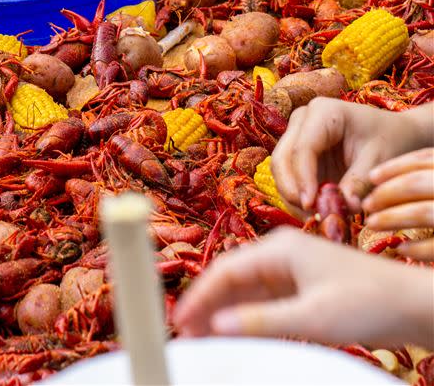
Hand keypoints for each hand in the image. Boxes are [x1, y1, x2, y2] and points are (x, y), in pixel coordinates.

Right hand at [173, 228, 433, 348]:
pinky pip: (262, 305)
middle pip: (230, 280)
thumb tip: (214, 327)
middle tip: (184, 335)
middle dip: (206, 307)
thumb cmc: (368, 302)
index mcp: (279, 249)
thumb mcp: (313, 316)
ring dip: (223, 316)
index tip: (177, 321)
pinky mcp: (300, 291)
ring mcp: (290, 273)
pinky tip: (233, 337)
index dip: (198, 296)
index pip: (225, 269)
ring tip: (200, 339)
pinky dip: (246, 320)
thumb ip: (262, 321)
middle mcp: (280, 255)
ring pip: (244, 294)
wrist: (414, 305)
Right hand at [271, 99, 429, 211]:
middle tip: (311, 216)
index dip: (302, 179)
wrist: (392, 133)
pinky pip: (287, 177)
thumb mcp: (379, 160)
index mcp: (324, 112)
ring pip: (279, 170)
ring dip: (292, 196)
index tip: (311, 206)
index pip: (302, 148)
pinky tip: (314, 212)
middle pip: (282, 158)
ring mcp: (295, 135)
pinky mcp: (295, 152)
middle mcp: (302, 120)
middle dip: (292, 190)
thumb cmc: (388, 140)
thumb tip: (344, 208)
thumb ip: (359, 182)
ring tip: (315, 217)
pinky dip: (297, 197)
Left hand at [363, 148, 433, 261]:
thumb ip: (428, 179)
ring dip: (393, 218)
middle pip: (419, 182)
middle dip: (387, 193)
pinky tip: (402, 248)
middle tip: (366, 204)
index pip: (427, 158)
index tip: (371, 176)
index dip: (395, 166)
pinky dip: (419, 248)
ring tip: (373, 224)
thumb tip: (379, 180)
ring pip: (425, 212)